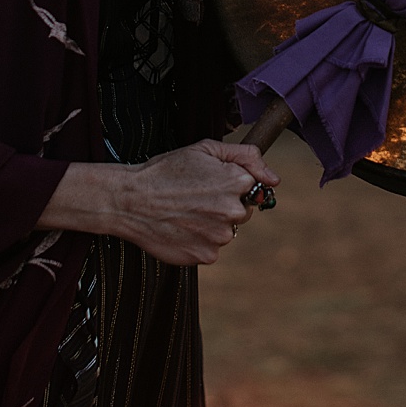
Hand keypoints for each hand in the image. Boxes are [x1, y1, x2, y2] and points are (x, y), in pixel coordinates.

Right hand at [36, 139, 279, 266]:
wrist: (130, 200)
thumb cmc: (166, 170)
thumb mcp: (205, 149)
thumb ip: (247, 157)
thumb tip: (275, 180)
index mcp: (237, 182)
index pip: (252, 188)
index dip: (230, 183)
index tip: (208, 182)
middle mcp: (233, 211)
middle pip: (242, 212)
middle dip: (224, 205)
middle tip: (194, 197)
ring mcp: (219, 237)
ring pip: (225, 232)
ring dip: (211, 225)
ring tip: (184, 212)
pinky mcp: (205, 257)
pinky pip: (210, 249)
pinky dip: (198, 241)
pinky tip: (180, 228)